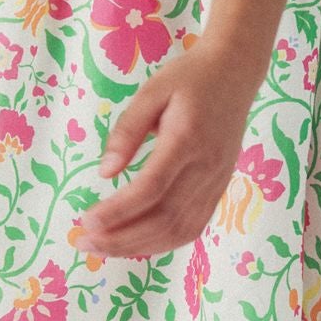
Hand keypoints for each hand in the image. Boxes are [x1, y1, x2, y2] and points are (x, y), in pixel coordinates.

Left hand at [76, 38, 264, 259]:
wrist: (236, 71)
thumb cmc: (189, 78)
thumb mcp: (151, 91)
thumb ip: (127, 131)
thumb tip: (105, 173)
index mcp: (187, 139)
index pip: (151, 188)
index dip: (119, 211)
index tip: (87, 221)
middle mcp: (206, 167)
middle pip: (165, 218)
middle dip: (123, 238)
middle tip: (85, 241)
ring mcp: (217, 181)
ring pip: (181, 230)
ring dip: (140, 247)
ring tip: (104, 248)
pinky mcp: (220, 187)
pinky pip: (194, 226)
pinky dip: (164, 242)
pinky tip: (137, 243)